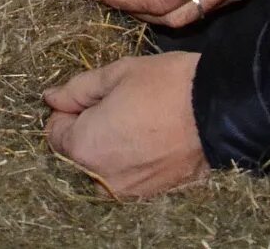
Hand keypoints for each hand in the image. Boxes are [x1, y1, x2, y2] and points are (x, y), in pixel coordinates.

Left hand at [44, 53, 207, 197]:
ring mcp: (128, 191)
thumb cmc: (165, 86)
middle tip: (115, 104)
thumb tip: (51, 98)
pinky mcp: (152, 195)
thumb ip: (76, 90)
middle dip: (87, 129)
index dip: (68, 111)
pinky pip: (126, 177)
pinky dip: (129, 160)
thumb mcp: (115, 74)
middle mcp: (101, 178)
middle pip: (77, 153)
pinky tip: (148, 138)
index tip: (90, 96)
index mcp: (84, 147)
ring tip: (135, 120)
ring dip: (108, 146)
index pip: (55, 133)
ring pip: (102, 167)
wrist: (219, 109)